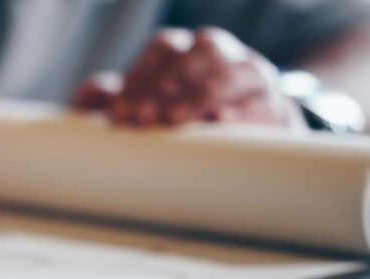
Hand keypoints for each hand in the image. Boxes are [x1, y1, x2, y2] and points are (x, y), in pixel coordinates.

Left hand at [72, 27, 305, 128]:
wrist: (239, 139)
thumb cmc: (174, 121)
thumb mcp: (138, 109)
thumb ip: (110, 100)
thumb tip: (90, 94)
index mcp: (186, 49)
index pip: (163, 49)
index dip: (141, 78)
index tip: (121, 113)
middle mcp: (223, 54)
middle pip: (201, 53)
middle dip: (171, 84)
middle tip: (144, 117)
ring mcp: (255, 77)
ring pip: (238, 71)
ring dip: (204, 94)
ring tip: (177, 119)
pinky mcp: (279, 107)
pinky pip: (268, 104)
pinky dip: (246, 113)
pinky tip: (222, 123)